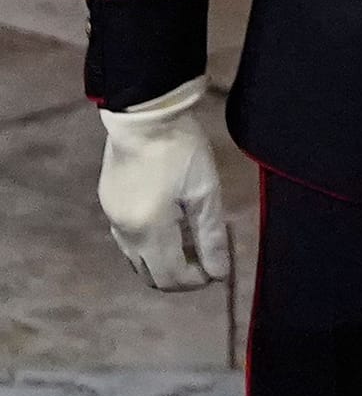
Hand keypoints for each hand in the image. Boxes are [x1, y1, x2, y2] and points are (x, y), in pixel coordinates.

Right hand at [97, 74, 230, 291]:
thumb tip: (219, 273)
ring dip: (164, 260)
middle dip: (181, 275)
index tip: (217, 269)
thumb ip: (211, 236)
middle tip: (206, 258)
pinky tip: (170, 223)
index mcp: (149, 230)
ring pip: (137, 258)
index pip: (171, 277)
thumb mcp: (206, 193)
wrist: (144, 114)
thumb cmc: (181, 151)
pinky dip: (150, 243)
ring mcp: (112, 216)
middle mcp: (124, 230)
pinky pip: (128, 238)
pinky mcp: (108, 202)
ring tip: (191, 239)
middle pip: (151, 274)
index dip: (197, 281)